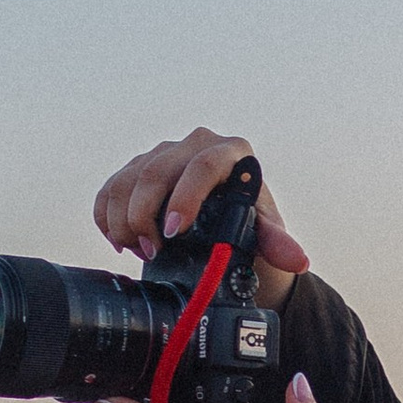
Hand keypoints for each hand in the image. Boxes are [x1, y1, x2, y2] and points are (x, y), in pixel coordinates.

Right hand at [94, 129, 308, 310]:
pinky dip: (106, 216)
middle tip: (152, 252)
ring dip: (123, 219)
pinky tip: (120, 239)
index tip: (175, 231)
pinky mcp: (139, 165)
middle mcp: (196, 144)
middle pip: (156, 170)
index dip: (186, 197)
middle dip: (145, 216)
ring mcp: (164, 152)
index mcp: (232, 152)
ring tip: (139, 249)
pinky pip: (111, 187)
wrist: (227, 222)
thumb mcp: (263, 232)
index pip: (205, 165)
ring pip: (127, 179)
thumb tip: (296, 259)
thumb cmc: (250, 222)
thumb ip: (276, 241)